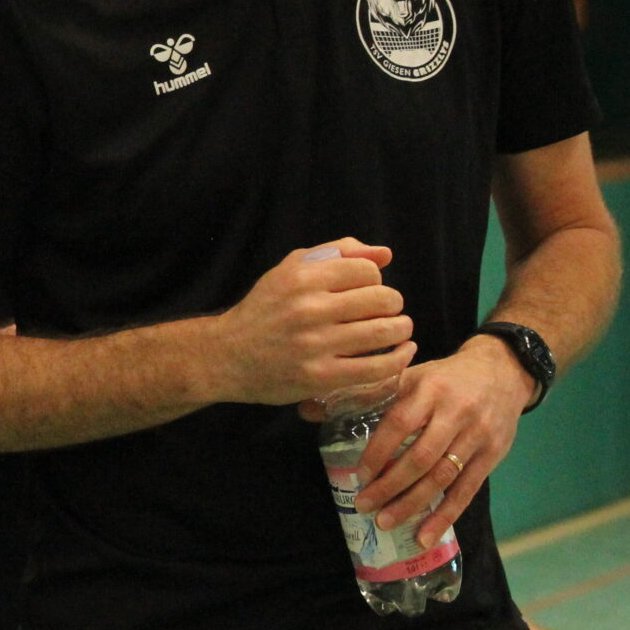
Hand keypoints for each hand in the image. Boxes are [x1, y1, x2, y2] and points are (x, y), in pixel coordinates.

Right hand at [209, 239, 415, 406]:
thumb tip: (385, 254)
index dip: (375, 279)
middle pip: (382, 299)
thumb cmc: (264, 309)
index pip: (368, 271)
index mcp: (302, 277)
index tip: (367, 290)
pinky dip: (398, 359)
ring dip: (401, 329)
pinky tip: (402, 353)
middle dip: (393, 304)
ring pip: (383, 332)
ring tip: (399, 330)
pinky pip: (376, 368)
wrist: (227, 355)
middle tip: (388, 311)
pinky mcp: (321, 377)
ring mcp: (315, 344)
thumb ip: (336, 253)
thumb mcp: (290, 269)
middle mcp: (309, 308)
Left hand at [351, 334, 532, 546]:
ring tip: (386, 523)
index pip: (399, 424)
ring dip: (413, 505)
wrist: (503, 370)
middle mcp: (455, 413)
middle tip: (364, 506)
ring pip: (442, 477)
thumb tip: (307, 410)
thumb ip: (362, 393)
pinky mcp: (492, 455)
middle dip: (390, 486)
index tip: (359, 476)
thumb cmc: (444, 377)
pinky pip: (467, 491)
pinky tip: (426, 536)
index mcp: (428, 389)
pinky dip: (445, 516)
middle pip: (421, 457)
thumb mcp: (408, 375)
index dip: (378, 452)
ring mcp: (476, 436)